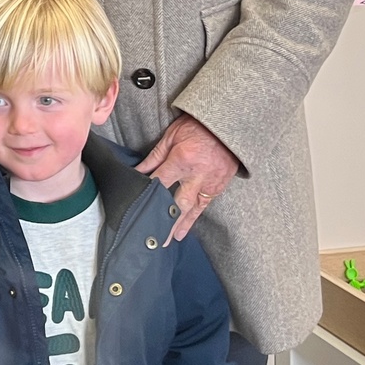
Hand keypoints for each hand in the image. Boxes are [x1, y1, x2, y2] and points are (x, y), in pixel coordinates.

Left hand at [138, 114, 240, 242]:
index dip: (147, 193)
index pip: (160, 182)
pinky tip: (186, 228)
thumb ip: (154, 157)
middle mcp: (196, 175)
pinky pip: (204, 205)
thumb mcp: (171, 136)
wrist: (228, 125)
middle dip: (166, 220)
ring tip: (170, 240)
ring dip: (181, 225)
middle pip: (177, 203)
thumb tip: (137, 171)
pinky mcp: (218, 186)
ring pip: (193, 209)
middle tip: (155, 236)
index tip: (136, 206)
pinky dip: (195, 217)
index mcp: (182, 160)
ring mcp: (209, 183)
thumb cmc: (197, 127)